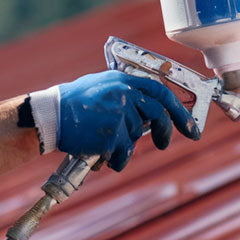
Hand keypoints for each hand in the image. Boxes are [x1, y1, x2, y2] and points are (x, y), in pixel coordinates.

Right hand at [31, 70, 197, 170]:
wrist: (50, 115)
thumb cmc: (72, 103)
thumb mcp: (101, 86)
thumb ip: (126, 94)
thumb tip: (149, 112)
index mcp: (123, 80)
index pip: (160, 92)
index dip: (178, 110)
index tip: (189, 125)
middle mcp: (124, 93)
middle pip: (158, 115)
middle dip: (166, 131)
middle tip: (165, 144)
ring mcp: (120, 113)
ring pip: (136, 137)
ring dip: (124, 146)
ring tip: (105, 145)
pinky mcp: (112, 134)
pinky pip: (123, 153)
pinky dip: (116, 159)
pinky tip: (102, 156)